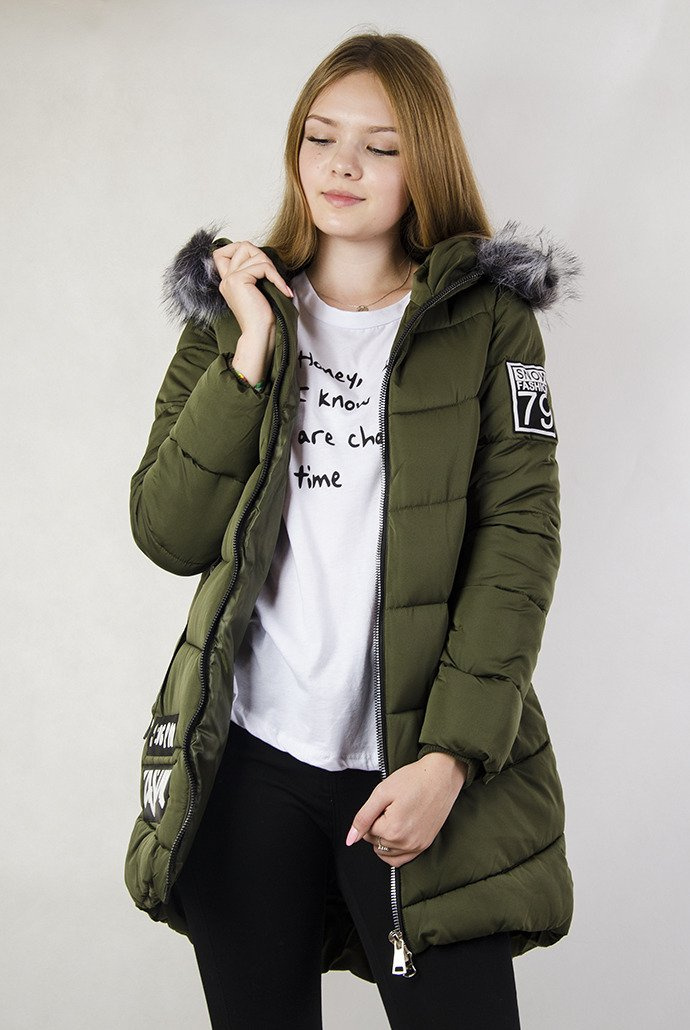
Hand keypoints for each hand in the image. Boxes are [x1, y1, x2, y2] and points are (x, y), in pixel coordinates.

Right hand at [212, 240, 292, 335]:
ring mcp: (230, 279)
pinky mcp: (238, 280)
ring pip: (255, 254)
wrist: (259, 335)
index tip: (259, 264)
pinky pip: (263, 267)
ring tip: (278, 286)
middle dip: (263, 256)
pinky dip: (277, 277)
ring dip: (272, 268)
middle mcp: (226, 279)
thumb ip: (255, 273)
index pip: (223, 251)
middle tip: (273, 276)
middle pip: (243, 246)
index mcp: (227, 282)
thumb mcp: (258, 291)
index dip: (240, 248)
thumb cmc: (263, 318)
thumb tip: (263, 255)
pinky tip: (284, 290)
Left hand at [345, 753, 467, 866]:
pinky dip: (394, 851)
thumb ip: (363, 818)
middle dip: (378, 826)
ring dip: (385, 838)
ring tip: (396, 817)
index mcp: (393, 830)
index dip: (373, 815)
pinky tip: (397, 834)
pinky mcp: (425, 845)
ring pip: (386, 852)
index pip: (367, 832)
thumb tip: (350, 839)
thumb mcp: (382, 793)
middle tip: (392, 807)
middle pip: (376, 842)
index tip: (385, 803)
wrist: (441, 776)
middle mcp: (406, 843)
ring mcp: (417, 847)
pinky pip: (401, 859)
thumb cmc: (413, 780)